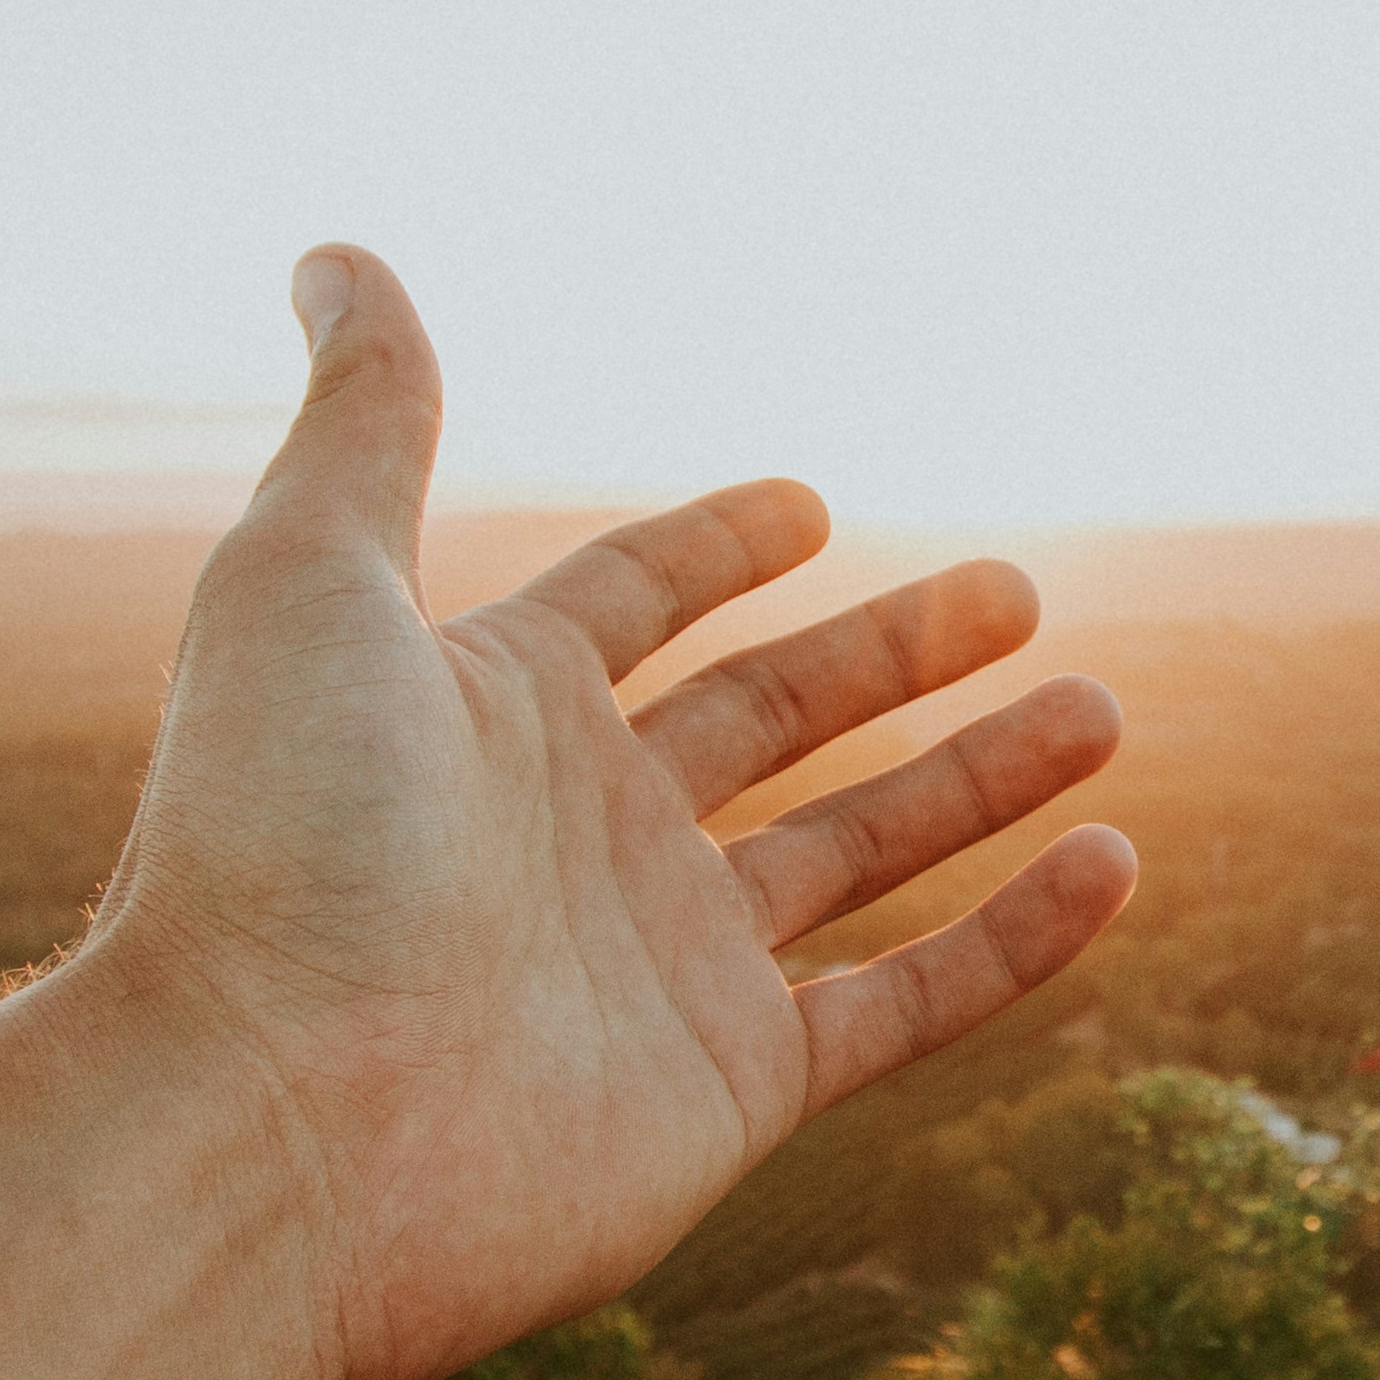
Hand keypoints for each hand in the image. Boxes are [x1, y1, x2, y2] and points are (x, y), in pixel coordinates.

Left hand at [87, 244, 1133, 1379]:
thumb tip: (334, 253)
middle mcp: (584, 833)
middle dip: (895, 651)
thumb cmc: (272, 843)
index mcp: (493, 710)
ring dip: (982, 779)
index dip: (718, 547)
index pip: (633, 601)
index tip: (809, 502)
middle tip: (1018, 588)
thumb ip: (366, 422)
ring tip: (1101, 709)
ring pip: (861, 849)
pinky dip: (1013, 941)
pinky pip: (907, 1003)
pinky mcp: (729, 1090)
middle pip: (773, 715)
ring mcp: (663, 966)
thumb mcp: (306, 579)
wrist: (265, 1126)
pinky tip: (1114, 866)